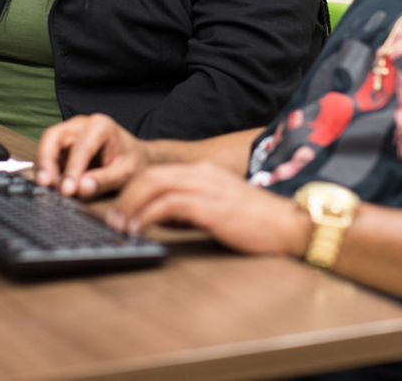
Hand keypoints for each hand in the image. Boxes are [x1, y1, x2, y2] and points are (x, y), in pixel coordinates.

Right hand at [35, 114, 150, 198]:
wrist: (136, 157)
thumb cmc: (133, 162)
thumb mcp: (125, 173)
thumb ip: (104, 181)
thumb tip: (81, 188)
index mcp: (101, 126)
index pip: (80, 147)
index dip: (71, 169)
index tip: (67, 190)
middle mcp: (81, 124)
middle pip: (54, 136)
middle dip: (46, 160)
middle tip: (45, 184)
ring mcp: (70, 133)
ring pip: (47, 144)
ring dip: (43, 166)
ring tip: (46, 188)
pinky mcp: (62, 146)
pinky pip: (49, 155)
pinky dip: (47, 170)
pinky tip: (49, 186)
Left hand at [108, 162, 309, 257]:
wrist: (289, 225)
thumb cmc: (257, 222)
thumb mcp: (218, 208)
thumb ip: (190, 208)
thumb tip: (159, 217)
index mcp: (204, 171)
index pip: (158, 172)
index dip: (133, 189)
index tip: (120, 209)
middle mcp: (202, 173)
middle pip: (150, 175)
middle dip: (126, 196)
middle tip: (112, 219)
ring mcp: (206, 187)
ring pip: (154, 185)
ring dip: (131, 207)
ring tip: (120, 227)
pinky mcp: (210, 206)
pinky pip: (168, 205)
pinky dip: (147, 216)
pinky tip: (139, 230)